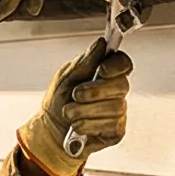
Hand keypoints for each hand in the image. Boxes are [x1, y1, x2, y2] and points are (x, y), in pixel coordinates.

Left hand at [16, 40, 132, 175]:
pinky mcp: (116, 130)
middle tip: (75, 95)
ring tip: (69, 113)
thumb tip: (101, 44)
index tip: (101, 70)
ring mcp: (118, 111)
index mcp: (105, 72)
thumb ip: (85, 62)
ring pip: (115, 107)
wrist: (51, 128)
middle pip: (121, 85)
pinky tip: (78, 126)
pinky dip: (89, 125)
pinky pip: (111, 125)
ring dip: (85, 110)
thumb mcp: (66, 76)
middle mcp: (115, 91)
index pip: (123, 63)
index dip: (116, 66)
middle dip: (95, 91)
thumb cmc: (59, 100)